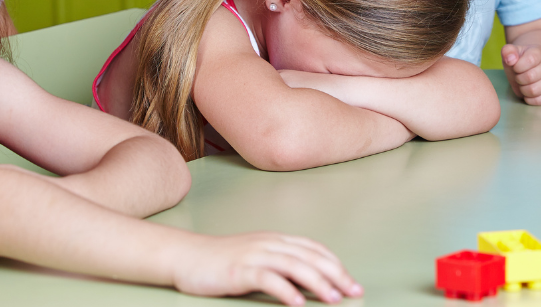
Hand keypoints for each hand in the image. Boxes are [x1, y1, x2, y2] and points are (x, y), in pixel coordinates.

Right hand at [172, 232, 362, 304]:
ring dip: (317, 282)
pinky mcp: (239, 270)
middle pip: (310, 257)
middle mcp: (269, 244)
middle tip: (354, 292)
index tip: (352, 283)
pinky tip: (297, 304)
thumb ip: (281, 265)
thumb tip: (308, 282)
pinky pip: (267, 278)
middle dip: (336, 274)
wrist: (187, 257)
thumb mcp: (257, 258)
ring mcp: (254, 255)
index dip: (336, 265)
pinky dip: (285, 290)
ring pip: (294, 265)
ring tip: (333, 299)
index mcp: (276, 240)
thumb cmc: (222, 262)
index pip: (314, 249)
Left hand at [501, 43, 540, 105]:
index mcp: (540, 53)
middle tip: (519, 76)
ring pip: (534, 90)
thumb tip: (510, 59)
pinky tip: (528, 93)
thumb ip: (508, 51)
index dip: (518, 66)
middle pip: (530, 77)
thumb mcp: (512, 53)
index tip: (516, 67)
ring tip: (523, 84)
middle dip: (519, 79)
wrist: (534, 67)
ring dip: (523, 90)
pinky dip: (530, 99)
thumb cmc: (520, 60)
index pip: (530, 60)